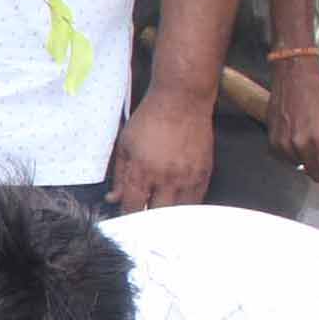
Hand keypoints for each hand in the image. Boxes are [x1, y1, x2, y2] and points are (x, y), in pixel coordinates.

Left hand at [107, 86, 213, 210]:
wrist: (182, 100)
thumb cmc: (150, 118)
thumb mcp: (125, 144)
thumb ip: (119, 175)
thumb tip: (114, 198)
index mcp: (142, 171)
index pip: (133, 207)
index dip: (127, 216)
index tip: (126, 218)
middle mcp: (165, 178)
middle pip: (156, 215)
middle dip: (148, 219)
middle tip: (143, 218)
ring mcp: (187, 177)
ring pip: (179, 212)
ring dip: (168, 215)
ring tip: (161, 214)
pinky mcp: (204, 173)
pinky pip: (197, 201)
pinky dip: (187, 207)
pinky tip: (178, 204)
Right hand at [266, 52, 318, 185]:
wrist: (294, 76)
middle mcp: (300, 145)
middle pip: (314, 176)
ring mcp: (283, 144)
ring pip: (300, 168)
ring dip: (308, 162)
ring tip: (313, 144)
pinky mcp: (272, 141)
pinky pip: (286, 159)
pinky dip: (294, 155)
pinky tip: (300, 140)